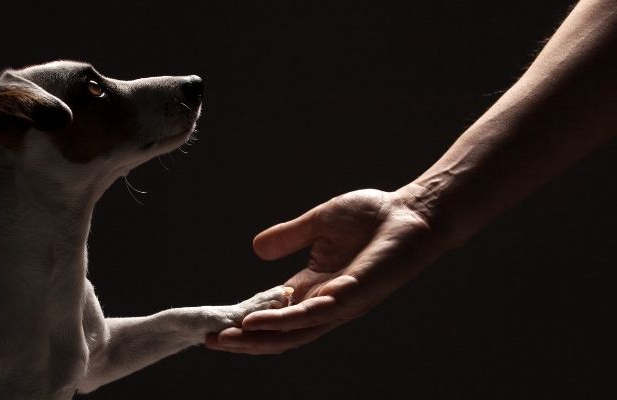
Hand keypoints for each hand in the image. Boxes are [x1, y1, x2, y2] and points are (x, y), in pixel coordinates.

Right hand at [206, 186, 449, 353]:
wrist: (412, 212)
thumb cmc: (373, 216)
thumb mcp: (318, 223)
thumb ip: (289, 237)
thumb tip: (256, 249)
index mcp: (315, 286)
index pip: (276, 312)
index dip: (248, 319)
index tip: (217, 321)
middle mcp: (325, 302)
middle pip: (280, 332)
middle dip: (245, 340)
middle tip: (211, 340)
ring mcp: (339, 304)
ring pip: (292, 333)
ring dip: (256, 338)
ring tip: (225, 339)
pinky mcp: (353, 297)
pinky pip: (311, 316)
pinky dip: (282, 322)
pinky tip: (256, 322)